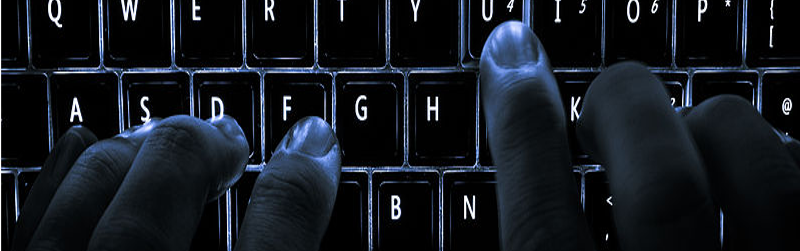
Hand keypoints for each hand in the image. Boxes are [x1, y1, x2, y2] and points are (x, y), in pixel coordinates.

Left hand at [12, 115, 339, 250]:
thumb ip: (280, 250)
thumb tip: (306, 198)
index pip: (276, 240)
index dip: (304, 180)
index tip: (315, 145)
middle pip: (168, 190)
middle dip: (204, 145)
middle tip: (230, 134)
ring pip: (93, 194)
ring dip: (136, 150)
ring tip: (166, 136)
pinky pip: (28, 225)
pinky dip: (58, 178)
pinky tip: (82, 148)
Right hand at [480, 21, 799, 250]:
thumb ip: (538, 226)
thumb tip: (517, 135)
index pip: (540, 227)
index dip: (521, 127)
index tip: (510, 54)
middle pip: (664, 192)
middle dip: (627, 106)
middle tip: (610, 96)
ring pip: (768, 185)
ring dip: (718, 128)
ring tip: (690, 136)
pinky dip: (782, 155)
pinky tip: (748, 169)